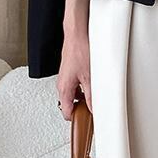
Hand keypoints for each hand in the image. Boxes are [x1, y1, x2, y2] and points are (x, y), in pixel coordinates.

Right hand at [56, 0, 91, 120]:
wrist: (77, 33)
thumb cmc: (79, 50)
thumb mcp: (90, 78)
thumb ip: (92, 96)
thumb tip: (95, 109)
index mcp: (64, 88)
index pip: (66, 112)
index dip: (77, 120)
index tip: (86, 123)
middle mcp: (62, 84)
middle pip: (70, 104)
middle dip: (82, 108)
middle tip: (93, 110)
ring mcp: (66, 77)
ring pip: (74, 94)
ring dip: (84, 97)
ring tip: (95, 95)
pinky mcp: (70, 71)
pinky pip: (76, 85)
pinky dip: (83, 87)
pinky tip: (93, 83)